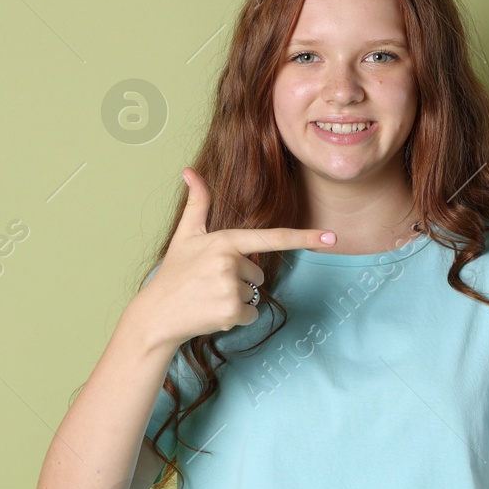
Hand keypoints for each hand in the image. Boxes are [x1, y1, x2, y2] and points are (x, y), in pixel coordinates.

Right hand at [130, 168, 337, 350]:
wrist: (157, 314)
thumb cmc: (173, 273)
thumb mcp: (185, 235)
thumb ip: (197, 204)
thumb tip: (190, 171)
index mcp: (225, 241)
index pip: (272, 238)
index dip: (305, 238)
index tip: (331, 238)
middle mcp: (230, 262)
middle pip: (258, 272)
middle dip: (240, 279)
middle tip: (210, 283)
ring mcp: (231, 288)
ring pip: (254, 294)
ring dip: (237, 300)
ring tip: (209, 298)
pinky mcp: (231, 311)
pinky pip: (252, 315)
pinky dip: (236, 318)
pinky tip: (213, 313)